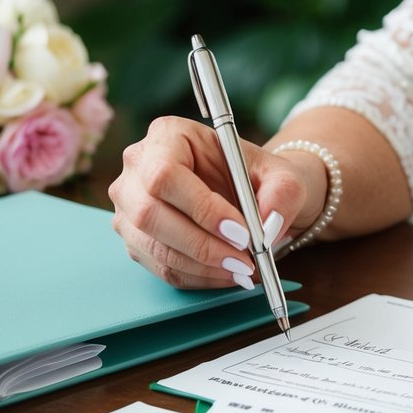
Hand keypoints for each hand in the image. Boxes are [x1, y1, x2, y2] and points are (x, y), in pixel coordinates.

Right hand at [108, 117, 319, 288]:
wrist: (250, 194)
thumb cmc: (258, 177)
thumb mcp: (282, 175)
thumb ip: (283, 193)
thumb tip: (267, 226)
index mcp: (168, 136)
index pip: (166, 174)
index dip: (201, 208)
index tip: (241, 232)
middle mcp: (138, 167)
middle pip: (150, 215)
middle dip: (202, 245)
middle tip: (244, 260)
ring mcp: (129, 206)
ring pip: (154, 246)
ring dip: (202, 266)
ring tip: (242, 269)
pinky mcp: (135, 239)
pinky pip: (160, 267)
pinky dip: (197, 277)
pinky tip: (226, 274)